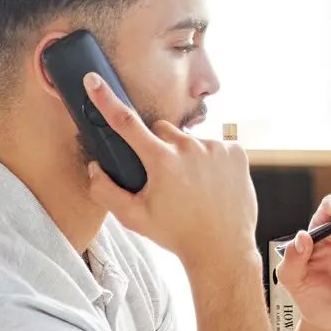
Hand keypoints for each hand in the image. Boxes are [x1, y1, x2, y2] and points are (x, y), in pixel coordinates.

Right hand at [80, 71, 258, 264]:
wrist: (222, 250)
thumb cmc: (176, 234)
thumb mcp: (134, 218)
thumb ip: (106, 191)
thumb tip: (95, 169)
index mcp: (161, 161)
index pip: (126, 123)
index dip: (106, 99)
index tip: (94, 81)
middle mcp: (189, 148)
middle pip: (160, 130)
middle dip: (156, 146)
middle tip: (162, 176)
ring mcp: (216, 148)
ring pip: (189, 139)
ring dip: (185, 154)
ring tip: (192, 184)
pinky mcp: (236, 152)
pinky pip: (215, 145)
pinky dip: (210, 160)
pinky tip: (211, 183)